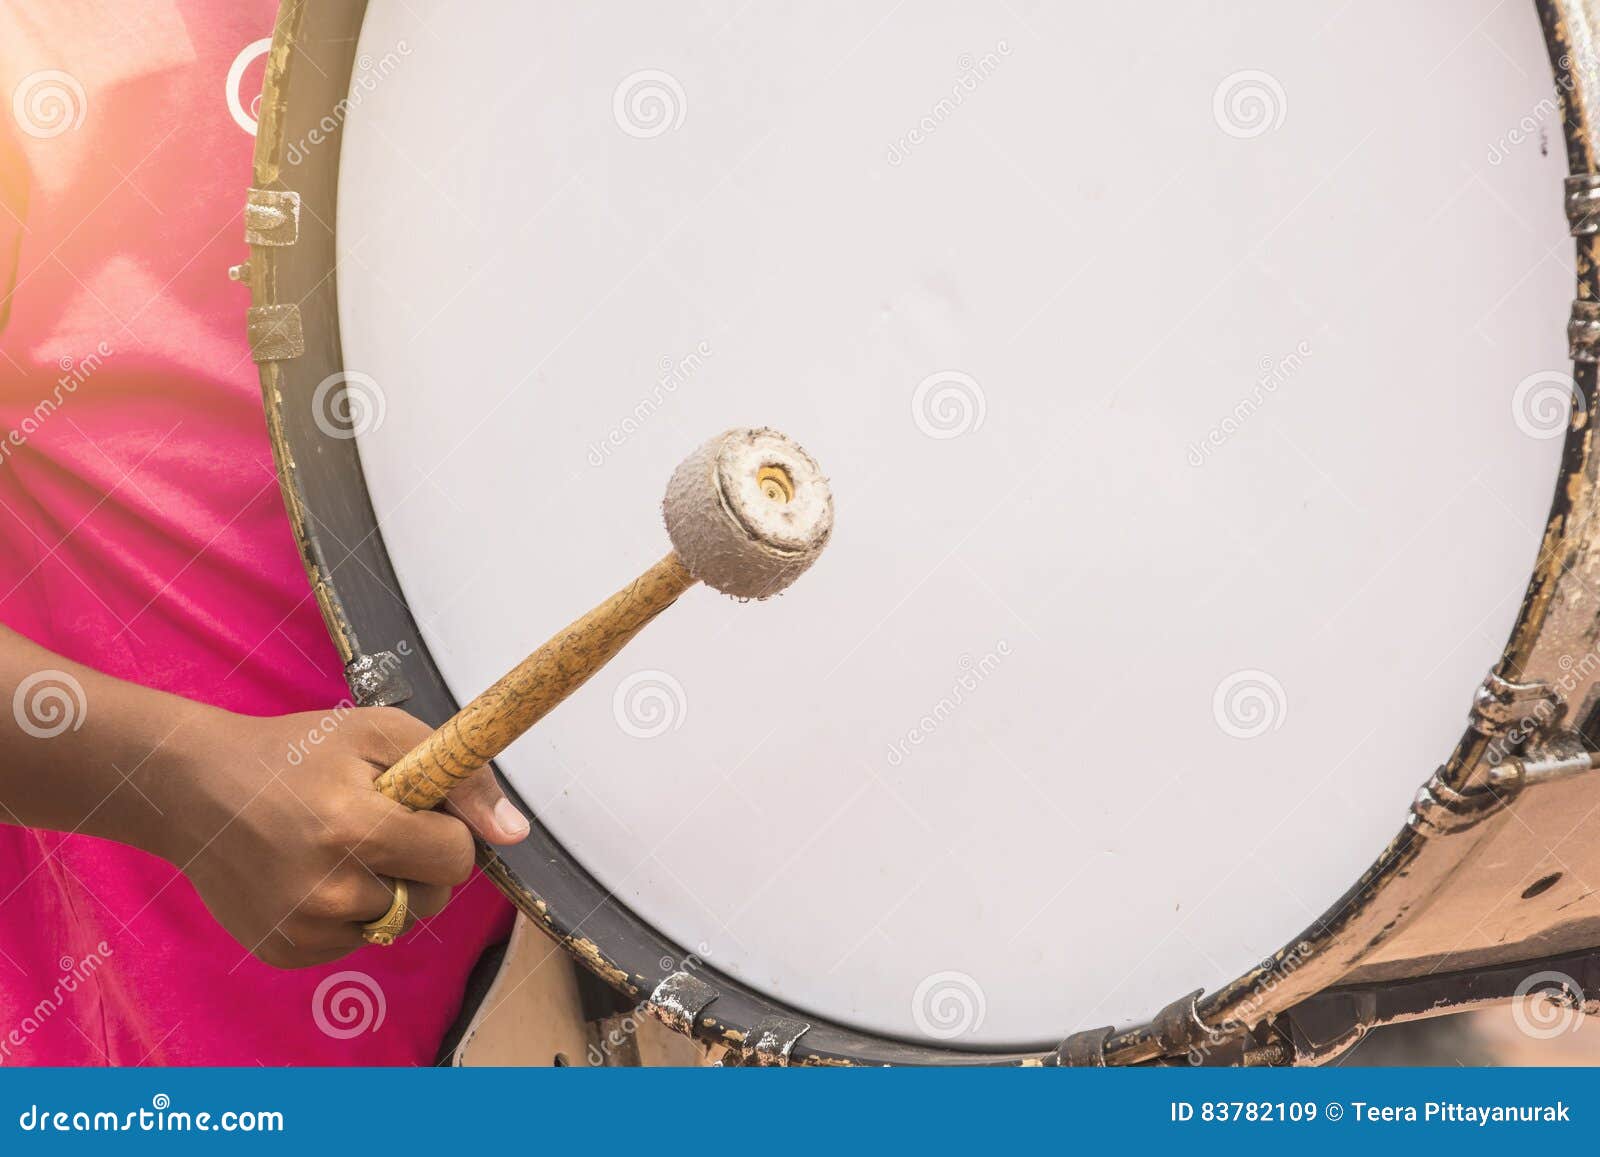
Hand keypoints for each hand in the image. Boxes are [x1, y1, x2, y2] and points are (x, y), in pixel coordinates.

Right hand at [155, 705, 529, 968]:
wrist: (195, 787)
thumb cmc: (297, 753)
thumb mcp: (381, 734)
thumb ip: (460, 778)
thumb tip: (515, 834)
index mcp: (353, 829)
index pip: (456, 857)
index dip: (446, 829)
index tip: (418, 810)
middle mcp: (327, 890)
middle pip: (432, 899)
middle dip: (420, 863)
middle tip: (373, 826)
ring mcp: (302, 928)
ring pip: (396, 924)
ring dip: (386, 889)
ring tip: (339, 848)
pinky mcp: (285, 952)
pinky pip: (355, 941)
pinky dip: (348, 913)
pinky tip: (312, 874)